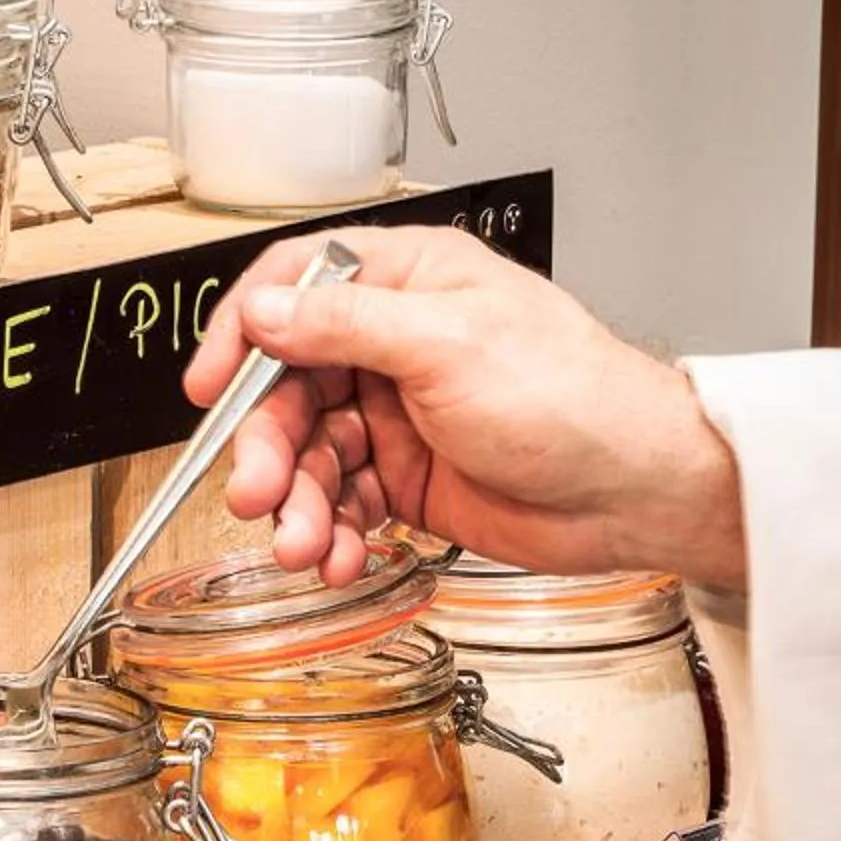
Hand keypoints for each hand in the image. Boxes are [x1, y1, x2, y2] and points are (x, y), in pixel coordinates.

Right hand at [183, 227, 750, 591]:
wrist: (633, 490)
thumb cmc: (573, 397)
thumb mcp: (448, 344)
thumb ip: (347, 324)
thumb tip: (265, 311)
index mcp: (405, 284)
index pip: (293, 288)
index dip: (242, 335)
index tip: (207, 386)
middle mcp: (391, 344)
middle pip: (288, 388)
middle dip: (269, 448)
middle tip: (259, 496)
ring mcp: (397, 414)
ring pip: (310, 456)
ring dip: (299, 505)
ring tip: (307, 546)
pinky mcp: (406, 478)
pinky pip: (342, 504)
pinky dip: (333, 534)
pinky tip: (340, 557)